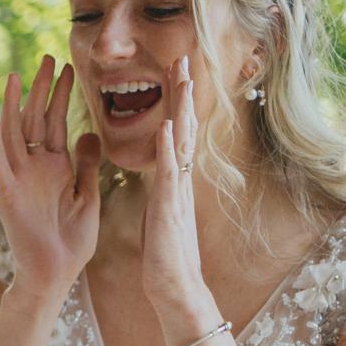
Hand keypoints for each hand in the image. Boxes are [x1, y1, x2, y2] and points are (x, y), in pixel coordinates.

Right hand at [0, 55, 103, 302]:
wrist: (57, 274)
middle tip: (49, 58)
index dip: (62, 97)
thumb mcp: (89, 197)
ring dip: (14, 105)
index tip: (70, 69)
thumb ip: (88, 165)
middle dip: (42, 90)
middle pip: (36, 120)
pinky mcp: (7, 194)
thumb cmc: (73, 243)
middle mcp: (35, 168)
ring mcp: (19, 179)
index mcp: (56, 168)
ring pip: (14, 134)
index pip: (57, 123)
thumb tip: (90, 132)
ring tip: (18, 75)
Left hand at [142, 56, 217, 327]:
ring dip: (180, 110)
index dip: (177, 101)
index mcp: (174, 179)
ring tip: (181, 79)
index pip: (176, 130)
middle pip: (183, 127)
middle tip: (185, 58)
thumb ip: (163, 185)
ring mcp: (177, 192)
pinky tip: (164, 128)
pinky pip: (168, 174)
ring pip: (180, 142)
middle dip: (184, 93)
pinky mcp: (168, 209)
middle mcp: (180, 179)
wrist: (174, 287)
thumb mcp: (160, 209)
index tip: (176, 71)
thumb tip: (161, 164)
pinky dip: (166, 150)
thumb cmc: (165, 252)